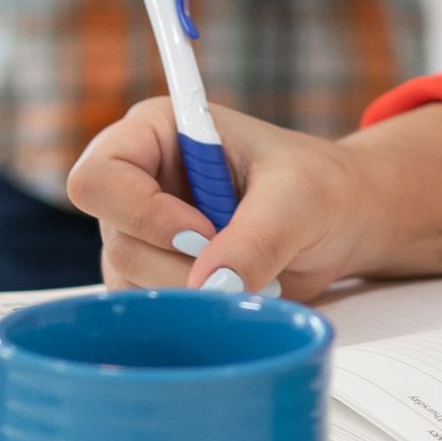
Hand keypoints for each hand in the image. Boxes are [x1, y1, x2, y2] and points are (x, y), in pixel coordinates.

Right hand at [65, 95, 441, 296]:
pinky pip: (150, 308)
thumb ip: (257, 237)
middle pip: (115, 239)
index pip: (98, 176)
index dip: (140, 212)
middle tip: (244, 259)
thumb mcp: (298, 200)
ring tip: (253, 268)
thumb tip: (211, 284)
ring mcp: (140, 231)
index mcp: (155, 132)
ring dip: (194, 290)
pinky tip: (238, 289)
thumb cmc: (322, 187)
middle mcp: (137, 180)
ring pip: (129, 282)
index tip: (202, 231)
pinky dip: (196, 309)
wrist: (343, 222)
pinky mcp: (154, 274)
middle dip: (181, 263)